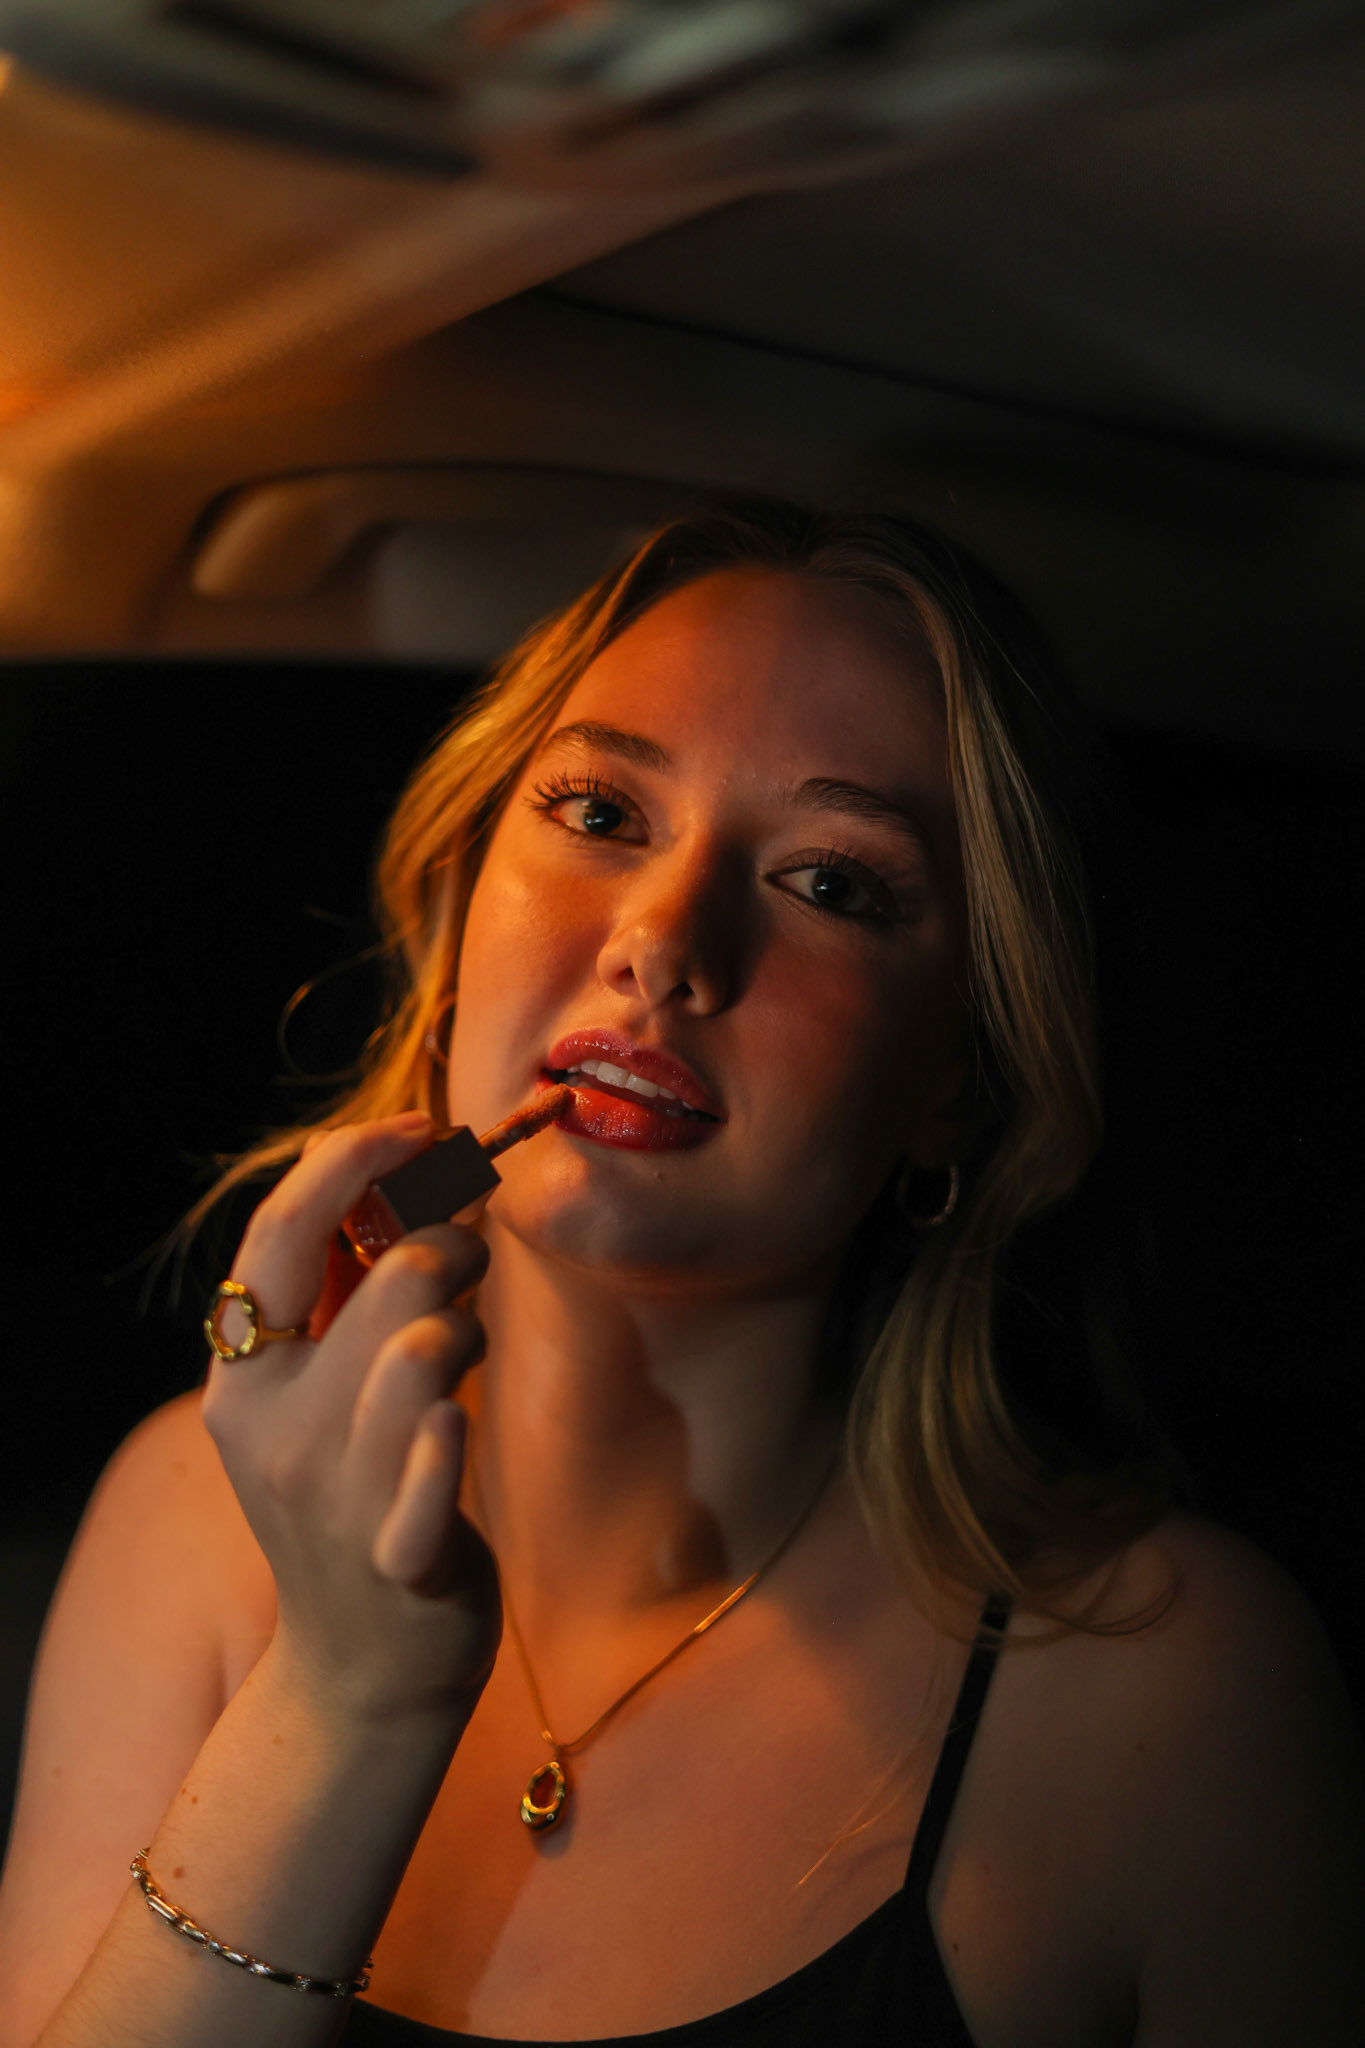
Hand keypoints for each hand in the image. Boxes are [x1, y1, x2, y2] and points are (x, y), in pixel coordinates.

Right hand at [201, 1112, 500, 1727]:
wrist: (360, 1671)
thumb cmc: (352, 1497)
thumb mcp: (315, 1394)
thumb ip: (338, 1291)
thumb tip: (381, 1170)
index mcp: (242, 1377)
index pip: (284, 1229)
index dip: (359, 1159)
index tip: (426, 1129)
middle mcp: (275, 1428)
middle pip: (393, 1272)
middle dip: (452, 1247)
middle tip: (466, 1272)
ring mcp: (334, 1493)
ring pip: (430, 1342)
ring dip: (468, 1327)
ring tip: (462, 1354)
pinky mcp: (399, 1551)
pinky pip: (443, 1443)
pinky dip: (455, 1424)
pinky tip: (451, 1436)